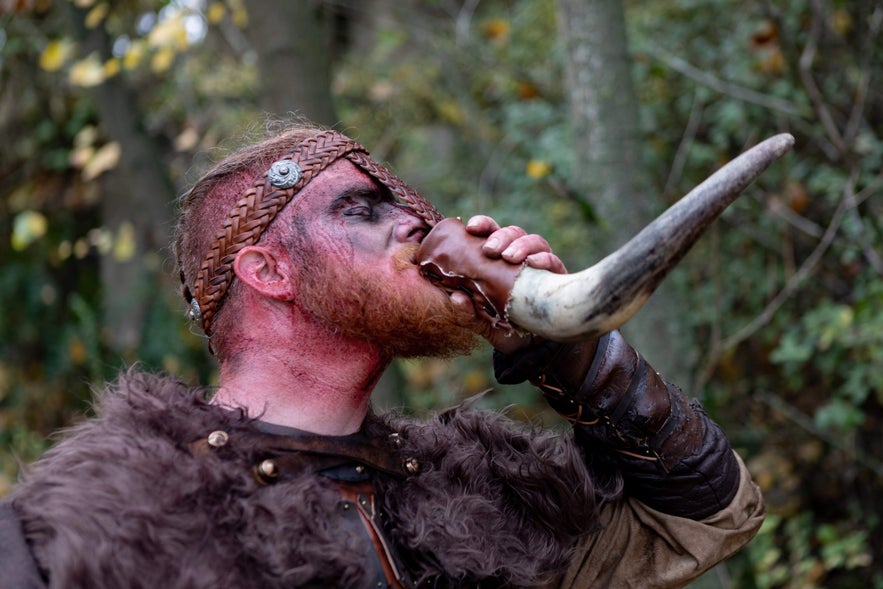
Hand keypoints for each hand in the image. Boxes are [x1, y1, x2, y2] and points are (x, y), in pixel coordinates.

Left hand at [450, 215, 565, 353]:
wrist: (532, 348)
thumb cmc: (505, 328)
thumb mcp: (482, 322)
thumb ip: (468, 312)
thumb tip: (456, 298)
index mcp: (498, 261)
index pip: (491, 234)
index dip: (483, 224)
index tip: (471, 227)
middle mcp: (520, 258)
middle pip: (514, 233)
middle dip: (501, 236)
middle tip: (490, 249)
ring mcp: (540, 266)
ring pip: (535, 241)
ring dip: (521, 245)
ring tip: (509, 257)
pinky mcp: (557, 278)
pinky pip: (554, 261)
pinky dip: (544, 258)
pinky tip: (533, 263)